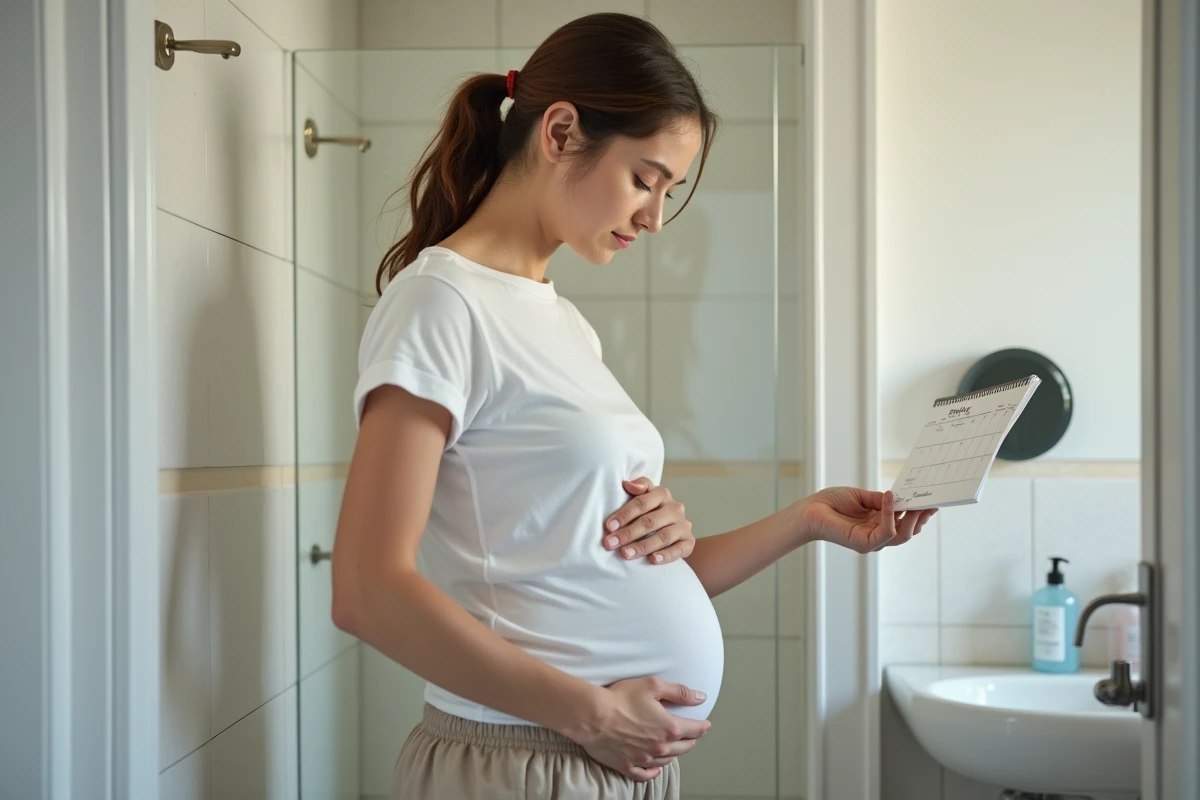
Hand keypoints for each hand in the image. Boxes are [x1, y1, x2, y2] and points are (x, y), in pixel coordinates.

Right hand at [576, 677, 711, 780]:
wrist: (592, 716)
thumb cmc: (621, 699)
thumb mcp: (653, 686)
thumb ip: (679, 692)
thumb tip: (700, 698)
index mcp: (669, 728)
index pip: (694, 730)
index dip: (702, 726)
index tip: (706, 724)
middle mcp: (660, 748)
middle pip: (683, 748)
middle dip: (690, 740)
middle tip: (692, 735)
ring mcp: (644, 759)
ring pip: (667, 761)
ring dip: (674, 754)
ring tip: (675, 748)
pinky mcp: (627, 765)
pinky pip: (645, 775)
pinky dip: (653, 772)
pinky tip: (656, 769)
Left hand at [603, 478, 695, 564]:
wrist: (673, 528)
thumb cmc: (651, 510)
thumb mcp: (644, 496)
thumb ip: (638, 487)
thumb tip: (627, 484)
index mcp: (662, 494)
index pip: (641, 503)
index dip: (624, 515)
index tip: (609, 526)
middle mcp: (675, 509)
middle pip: (650, 521)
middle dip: (628, 533)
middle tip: (611, 544)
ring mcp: (683, 525)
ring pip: (663, 537)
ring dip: (643, 546)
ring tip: (626, 554)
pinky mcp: (689, 542)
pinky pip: (679, 549)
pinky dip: (666, 555)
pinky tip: (652, 560)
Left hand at [800, 488, 934, 553]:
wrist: (810, 510)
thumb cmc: (831, 503)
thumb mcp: (863, 497)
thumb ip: (882, 500)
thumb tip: (900, 497)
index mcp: (879, 525)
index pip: (906, 524)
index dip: (920, 514)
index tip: (931, 500)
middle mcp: (878, 536)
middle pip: (909, 532)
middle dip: (921, 517)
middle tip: (929, 501)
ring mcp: (872, 542)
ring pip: (902, 535)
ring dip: (911, 518)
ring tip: (915, 501)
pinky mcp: (864, 543)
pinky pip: (886, 531)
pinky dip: (891, 514)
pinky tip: (890, 498)